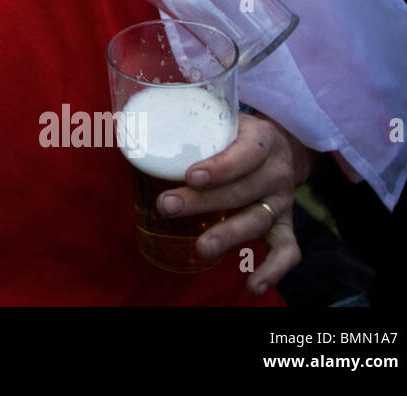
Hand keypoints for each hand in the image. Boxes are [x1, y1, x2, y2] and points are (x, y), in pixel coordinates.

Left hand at [159, 113, 312, 294]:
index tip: (191, 176)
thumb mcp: (218, 120)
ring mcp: (282, 201)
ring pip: (258, 220)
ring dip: (229, 236)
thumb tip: (120, 121)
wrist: (281, 148)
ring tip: (202, 247)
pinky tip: (253, 285)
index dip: (220, 167)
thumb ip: (181, 123)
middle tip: (168, 207)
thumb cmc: (235, 135)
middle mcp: (276, 172)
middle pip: (243, 191)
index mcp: (261, 140)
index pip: (245, 154)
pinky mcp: (285, 224)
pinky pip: (286, 251)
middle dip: (203, 202)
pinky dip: (273, 270)